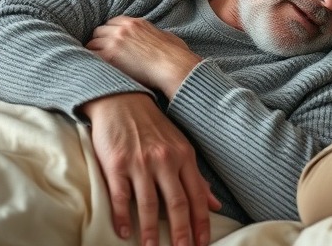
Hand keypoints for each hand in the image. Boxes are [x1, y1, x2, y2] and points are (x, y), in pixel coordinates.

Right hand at [82, 93, 220, 245]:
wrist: (121, 101)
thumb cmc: (153, 127)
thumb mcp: (180, 147)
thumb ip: (197, 176)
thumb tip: (215, 203)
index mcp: (184, 157)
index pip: (196, 196)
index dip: (201, 222)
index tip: (203, 243)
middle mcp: (164, 160)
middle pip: (177, 203)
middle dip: (182, 232)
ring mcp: (140, 162)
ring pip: (148, 204)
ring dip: (150, 231)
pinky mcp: (116, 164)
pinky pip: (120, 196)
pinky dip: (122, 216)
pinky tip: (125, 232)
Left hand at [86, 16, 201, 96]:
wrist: (173, 66)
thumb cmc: (176, 56)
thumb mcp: (168, 37)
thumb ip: (158, 34)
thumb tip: (161, 37)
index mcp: (136, 23)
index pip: (112, 23)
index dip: (109, 34)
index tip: (108, 43)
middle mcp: (123, 29)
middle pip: (98, 32)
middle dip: (99, 43)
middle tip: (100, 56)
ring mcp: (115, 41)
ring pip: (91, 44)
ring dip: (93, 54)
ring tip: (94, 66)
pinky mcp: (110, 55)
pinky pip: (90, 56)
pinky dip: (90, 63)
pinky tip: (92, 71)